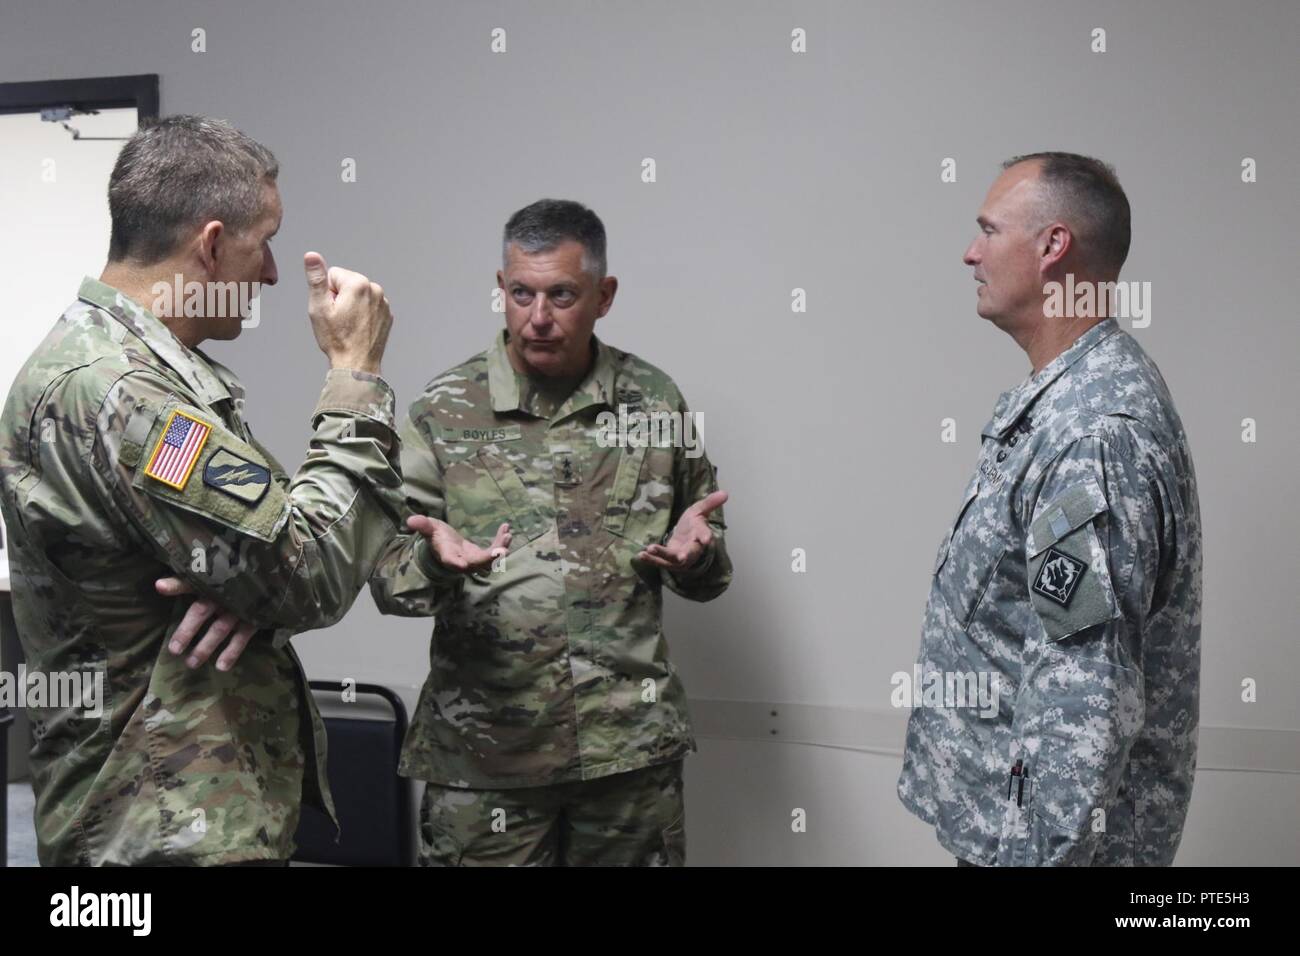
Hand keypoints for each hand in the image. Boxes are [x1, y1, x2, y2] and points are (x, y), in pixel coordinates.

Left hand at [156, 577, 257, 671]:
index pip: (191, 582)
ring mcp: (239, 607)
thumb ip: (185, 583)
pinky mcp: (254, 618)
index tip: (160, 588)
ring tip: (192, 664)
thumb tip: (158, 585)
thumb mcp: (212, 577)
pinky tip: (222, 667)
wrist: (268, 576)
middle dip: (187, 630)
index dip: (176, 585)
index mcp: (211, 582)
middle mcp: (224, 594)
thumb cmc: (234, 578)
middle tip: (174, 651)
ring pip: (219, 628)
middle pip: (201, 611)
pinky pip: (242, 638)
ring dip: (206, 647)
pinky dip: (232, 652)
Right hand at [304, 251, 391, 373]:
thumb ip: (316, 278)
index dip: (327, 292)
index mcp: (358, 283)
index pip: (333, 274)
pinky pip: (369, 306)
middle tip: (338, 319)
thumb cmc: (337, 339)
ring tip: (348, 325)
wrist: (357, 365)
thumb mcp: (319, 307)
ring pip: (358, 295)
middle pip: (347, 283)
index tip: (331, 310)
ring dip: (351, 305)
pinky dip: (362, 314)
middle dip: (339, 297)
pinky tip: (358, 329)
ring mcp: (384, 302)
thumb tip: (312, 255)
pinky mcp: (387, 314)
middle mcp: (375, 289)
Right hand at [408, 515, 510, 574]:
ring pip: (490, 561)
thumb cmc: (435, 536)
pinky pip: (494, 553)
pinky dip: (501, 543)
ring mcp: (473, 561)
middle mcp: (462, 562)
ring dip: (500, 549)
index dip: (456, 564)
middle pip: (478, 564)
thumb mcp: (429, 528)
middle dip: (491, 557)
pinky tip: (506, 528)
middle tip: (502, 546)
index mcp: (447, 555)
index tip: (464, 565)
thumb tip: (410, 520)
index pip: (450, 561)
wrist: (444, 544)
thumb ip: (422, 525)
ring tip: (508, 534)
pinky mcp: (481, 556)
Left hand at [637, 490, 727, 573]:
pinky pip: (659, 562)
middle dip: (685, 555)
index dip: (706, 536)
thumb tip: (725, 493)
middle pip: (690, 553)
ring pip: (672, 559)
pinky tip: (641, 555)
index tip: (707, 539)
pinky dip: (651, 559)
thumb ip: (710, 502)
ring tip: (650, 549)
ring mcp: (680, 558)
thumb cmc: (693, 525)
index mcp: (700, 535)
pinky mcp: (668, 562)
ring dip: (661, 555)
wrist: (685, 540)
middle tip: (681, 557)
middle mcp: (692, 549)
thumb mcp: (700, 510)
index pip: (704, 535)